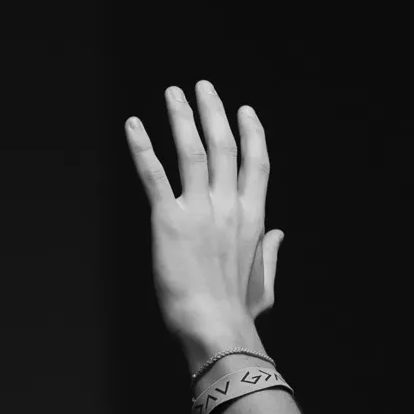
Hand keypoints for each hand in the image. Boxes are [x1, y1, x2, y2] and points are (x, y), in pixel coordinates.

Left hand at [125, 81, 284, 350]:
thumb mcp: (263, 280)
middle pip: (224, 145)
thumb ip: (270, 252)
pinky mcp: (169, 219)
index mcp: (253, 217)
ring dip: (182, 117)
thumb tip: (281, 233)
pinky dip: (142, 147)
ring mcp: (200, 210)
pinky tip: (132, 124)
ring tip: (174, 93)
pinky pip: (153, 175)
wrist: (216, 326)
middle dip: (213, 112)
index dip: (252, 132)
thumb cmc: (239, 312)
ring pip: (191, 150)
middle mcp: (229, 206)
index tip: (245, 110)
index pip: (256, 163)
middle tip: (203, 87)